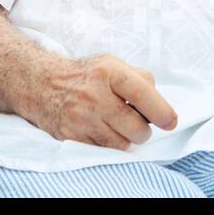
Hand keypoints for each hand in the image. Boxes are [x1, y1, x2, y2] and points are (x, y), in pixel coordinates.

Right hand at [25, 54, 176, 149]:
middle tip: (139, 123)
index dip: (161, 111)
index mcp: (109, 72)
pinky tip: (103, 129)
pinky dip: (109, 144)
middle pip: (135, 126)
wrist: (42, 84)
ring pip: (122, 143)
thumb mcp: (114, 64)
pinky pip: (103, 150)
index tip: (170, 122)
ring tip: (118, 124)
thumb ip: (140, 79)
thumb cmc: (87, 75)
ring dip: (127, 138)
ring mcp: (81, 118)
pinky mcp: (71, 136)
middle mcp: (94, 95)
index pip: (142, 93)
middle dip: (144, 129)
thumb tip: (161, 105)